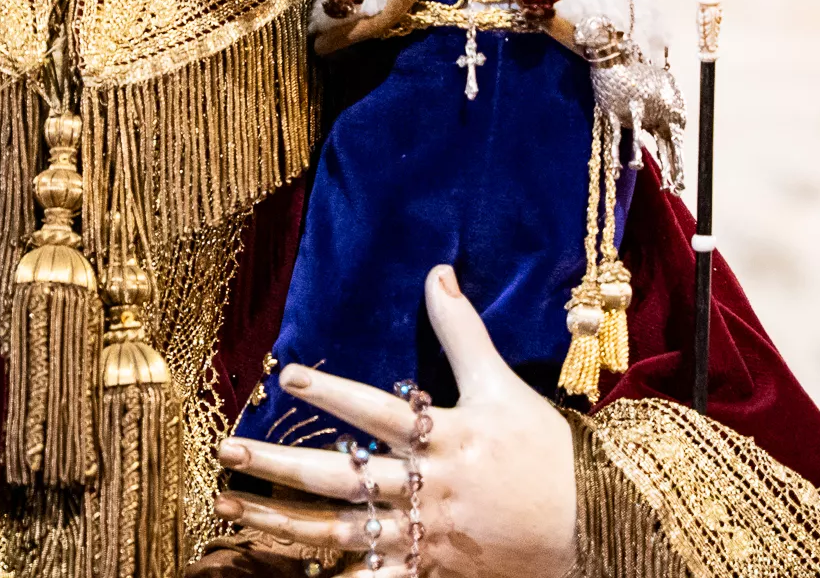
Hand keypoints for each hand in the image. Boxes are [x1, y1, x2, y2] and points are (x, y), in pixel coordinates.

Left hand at [211, 267, 578, 577]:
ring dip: (280, 521)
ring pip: (340, 532)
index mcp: (445, 437)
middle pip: (343, 477)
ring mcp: (426, 536)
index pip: (378, 410)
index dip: (333, 391)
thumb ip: (461, 332)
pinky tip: (291, 573)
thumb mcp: (504, 386)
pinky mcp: (430, 571)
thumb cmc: (545, 452)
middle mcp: (428, 487)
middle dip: (280, 464)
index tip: (288, 374)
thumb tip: (438, 273)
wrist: (593, 524)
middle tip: (226, 451)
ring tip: (230, 507)